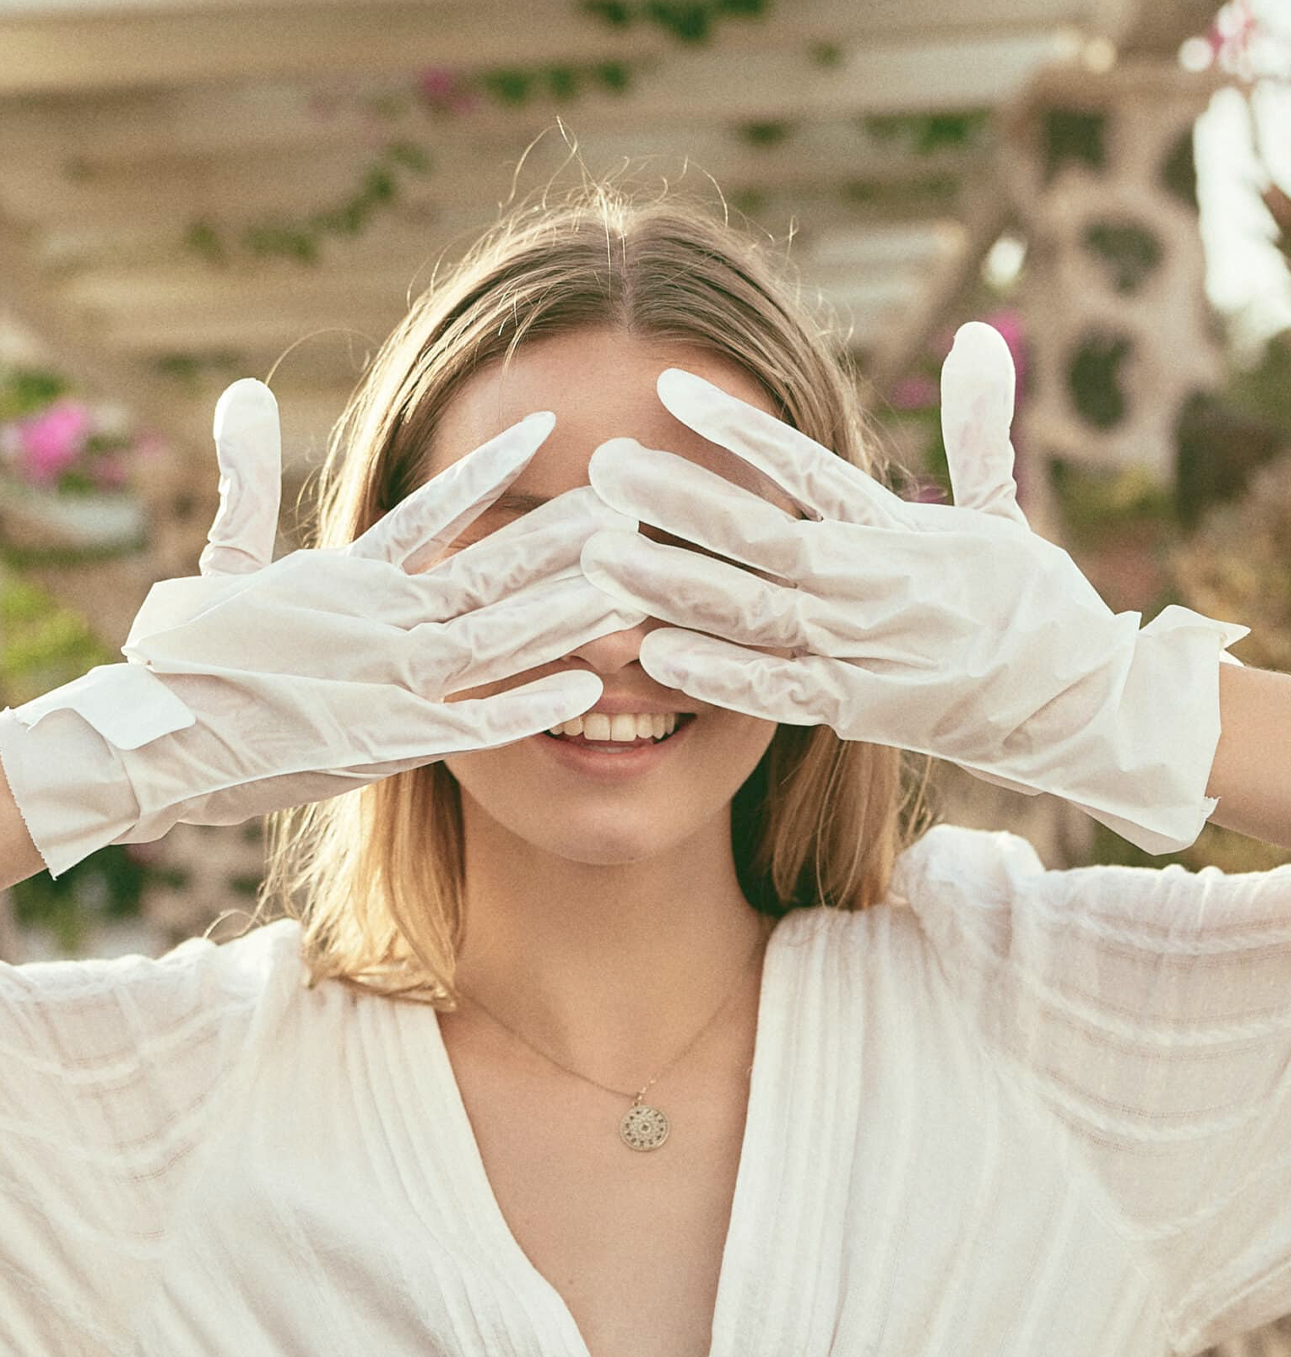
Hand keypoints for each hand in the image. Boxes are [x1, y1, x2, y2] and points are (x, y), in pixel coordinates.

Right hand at [0, 380, 640, 876]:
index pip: (435, 509)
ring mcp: (388, 679)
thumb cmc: (186, 659)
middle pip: (490, 570)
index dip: (490, 467)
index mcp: (350, 578)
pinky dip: (528, 704)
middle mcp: (380, 620)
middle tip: (629, 500)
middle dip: (562, 536)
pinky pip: (475, 723)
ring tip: (628, 577)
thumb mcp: (223, 562)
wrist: (154, 740)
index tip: (547, 428)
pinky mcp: (388, 743)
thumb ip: (245, 480)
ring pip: (496, 635)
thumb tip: (239, 392)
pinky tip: (590, 686)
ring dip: (564, 608)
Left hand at [579, 322, 1248, 854]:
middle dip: (672, 501)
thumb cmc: (1030, 604)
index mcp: (895, 529)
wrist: (1072, 703)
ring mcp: (856, 648)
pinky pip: (773, 690)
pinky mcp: (853, 708)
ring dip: (669, 583)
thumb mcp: (1005, 507)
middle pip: (754, 535)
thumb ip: (979, 425)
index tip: (668, 388)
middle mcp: (867, 583)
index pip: (801, 465)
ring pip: (747, 609)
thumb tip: (979, 336)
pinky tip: (652, 652)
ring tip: (596, 555)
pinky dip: (716, 673)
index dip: (735, 427)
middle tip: (600, 467)